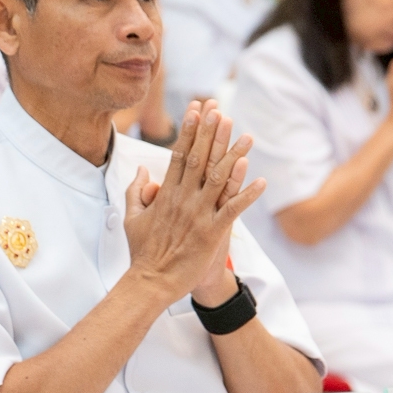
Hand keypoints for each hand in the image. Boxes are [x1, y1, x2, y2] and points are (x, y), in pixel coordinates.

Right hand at [124, 100, 263, 305]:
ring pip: (219, 179)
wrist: (150, 282)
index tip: (197, 110)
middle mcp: (182, 199)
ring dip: (234, 156)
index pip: (178, 154)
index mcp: (166, 194)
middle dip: (210, 133)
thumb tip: (141, 170)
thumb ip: (136, 191)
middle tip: (220, 110)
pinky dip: (247, 195)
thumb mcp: (132, 218)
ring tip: (247, 137)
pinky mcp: (211, 232)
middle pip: (199, 159)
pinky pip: (233, 209)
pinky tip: (261, 181)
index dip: (189, 130)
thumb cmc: (142, 253)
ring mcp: (197, 215)